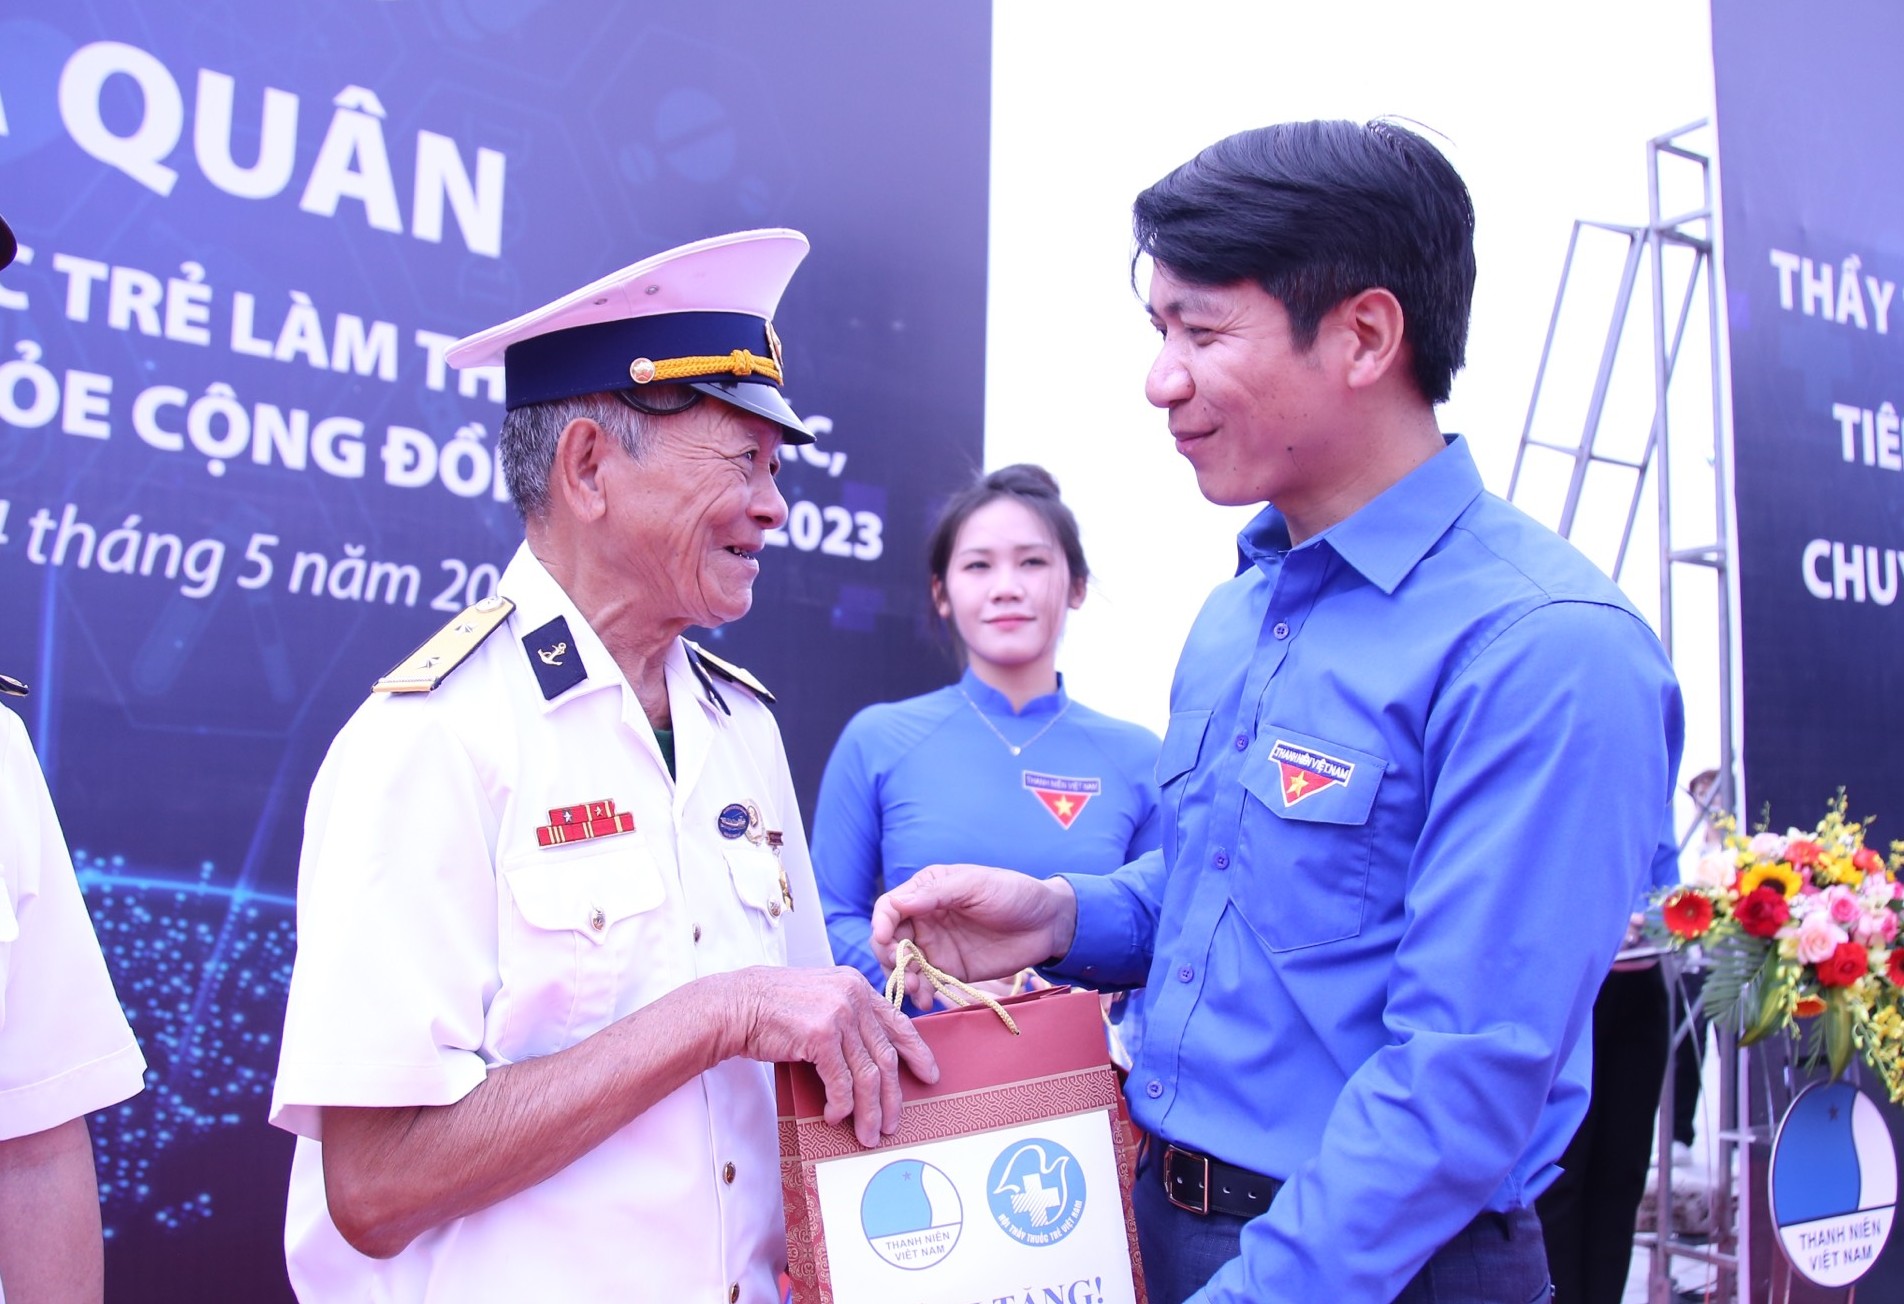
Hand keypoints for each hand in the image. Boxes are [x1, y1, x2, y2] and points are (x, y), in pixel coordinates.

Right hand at [726, 966, 937, 1146]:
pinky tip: (834, 1116)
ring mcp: (838, 1013)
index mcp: (856, 986)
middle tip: (892, 1124)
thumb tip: (870, 1058)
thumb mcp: (820, 1000)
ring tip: (867, 1133)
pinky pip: (841, 1081)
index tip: (929, 1075)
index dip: (917, 1052)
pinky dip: (840, 1105)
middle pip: (886, 1056)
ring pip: (868, 1074)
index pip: (898, 1022)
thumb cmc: (773, 1009)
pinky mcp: (820, 1034)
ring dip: (868, 1111)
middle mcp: (853, 996)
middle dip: (893, 1097)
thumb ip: (847, 1018)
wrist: (736, 1005)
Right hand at [873, 865, 1075, 1008]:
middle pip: (890, 939)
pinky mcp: (950, 970)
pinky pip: (926, 982)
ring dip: (903, 978)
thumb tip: (896, 904)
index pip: (890, 907)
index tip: (884, 940)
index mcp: (927, 891)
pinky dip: (920, 993)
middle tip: (902, 970)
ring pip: (904, 965)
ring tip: (918, 990)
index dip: (881, 923)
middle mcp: (925, 918)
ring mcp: (936, 946)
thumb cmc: (1013, 894)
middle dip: (889, 956)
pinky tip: (926, 1000)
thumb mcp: (975, 885)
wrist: (1048, 924)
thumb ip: (936, 894)